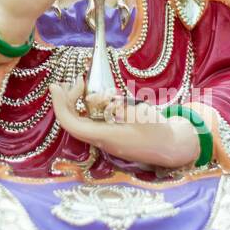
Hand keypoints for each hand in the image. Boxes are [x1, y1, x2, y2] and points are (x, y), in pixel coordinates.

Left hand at [50, 82, 200, 167]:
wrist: (173, 149)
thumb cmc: (159, 132)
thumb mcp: (141, 115)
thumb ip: (117, 107)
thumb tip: (93, 99)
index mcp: (106, 137)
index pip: (71, 124)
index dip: (59, 106)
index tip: (55, 86)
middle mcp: (101, 139)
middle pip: (73, 120)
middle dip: (68, 99)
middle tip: (77, 81)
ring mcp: (105, 138)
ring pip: (82, 119)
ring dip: (80, 101)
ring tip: (85, 84)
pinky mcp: (111, 134)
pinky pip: (93, 120)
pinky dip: (92, 106)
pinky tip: (103, 96)